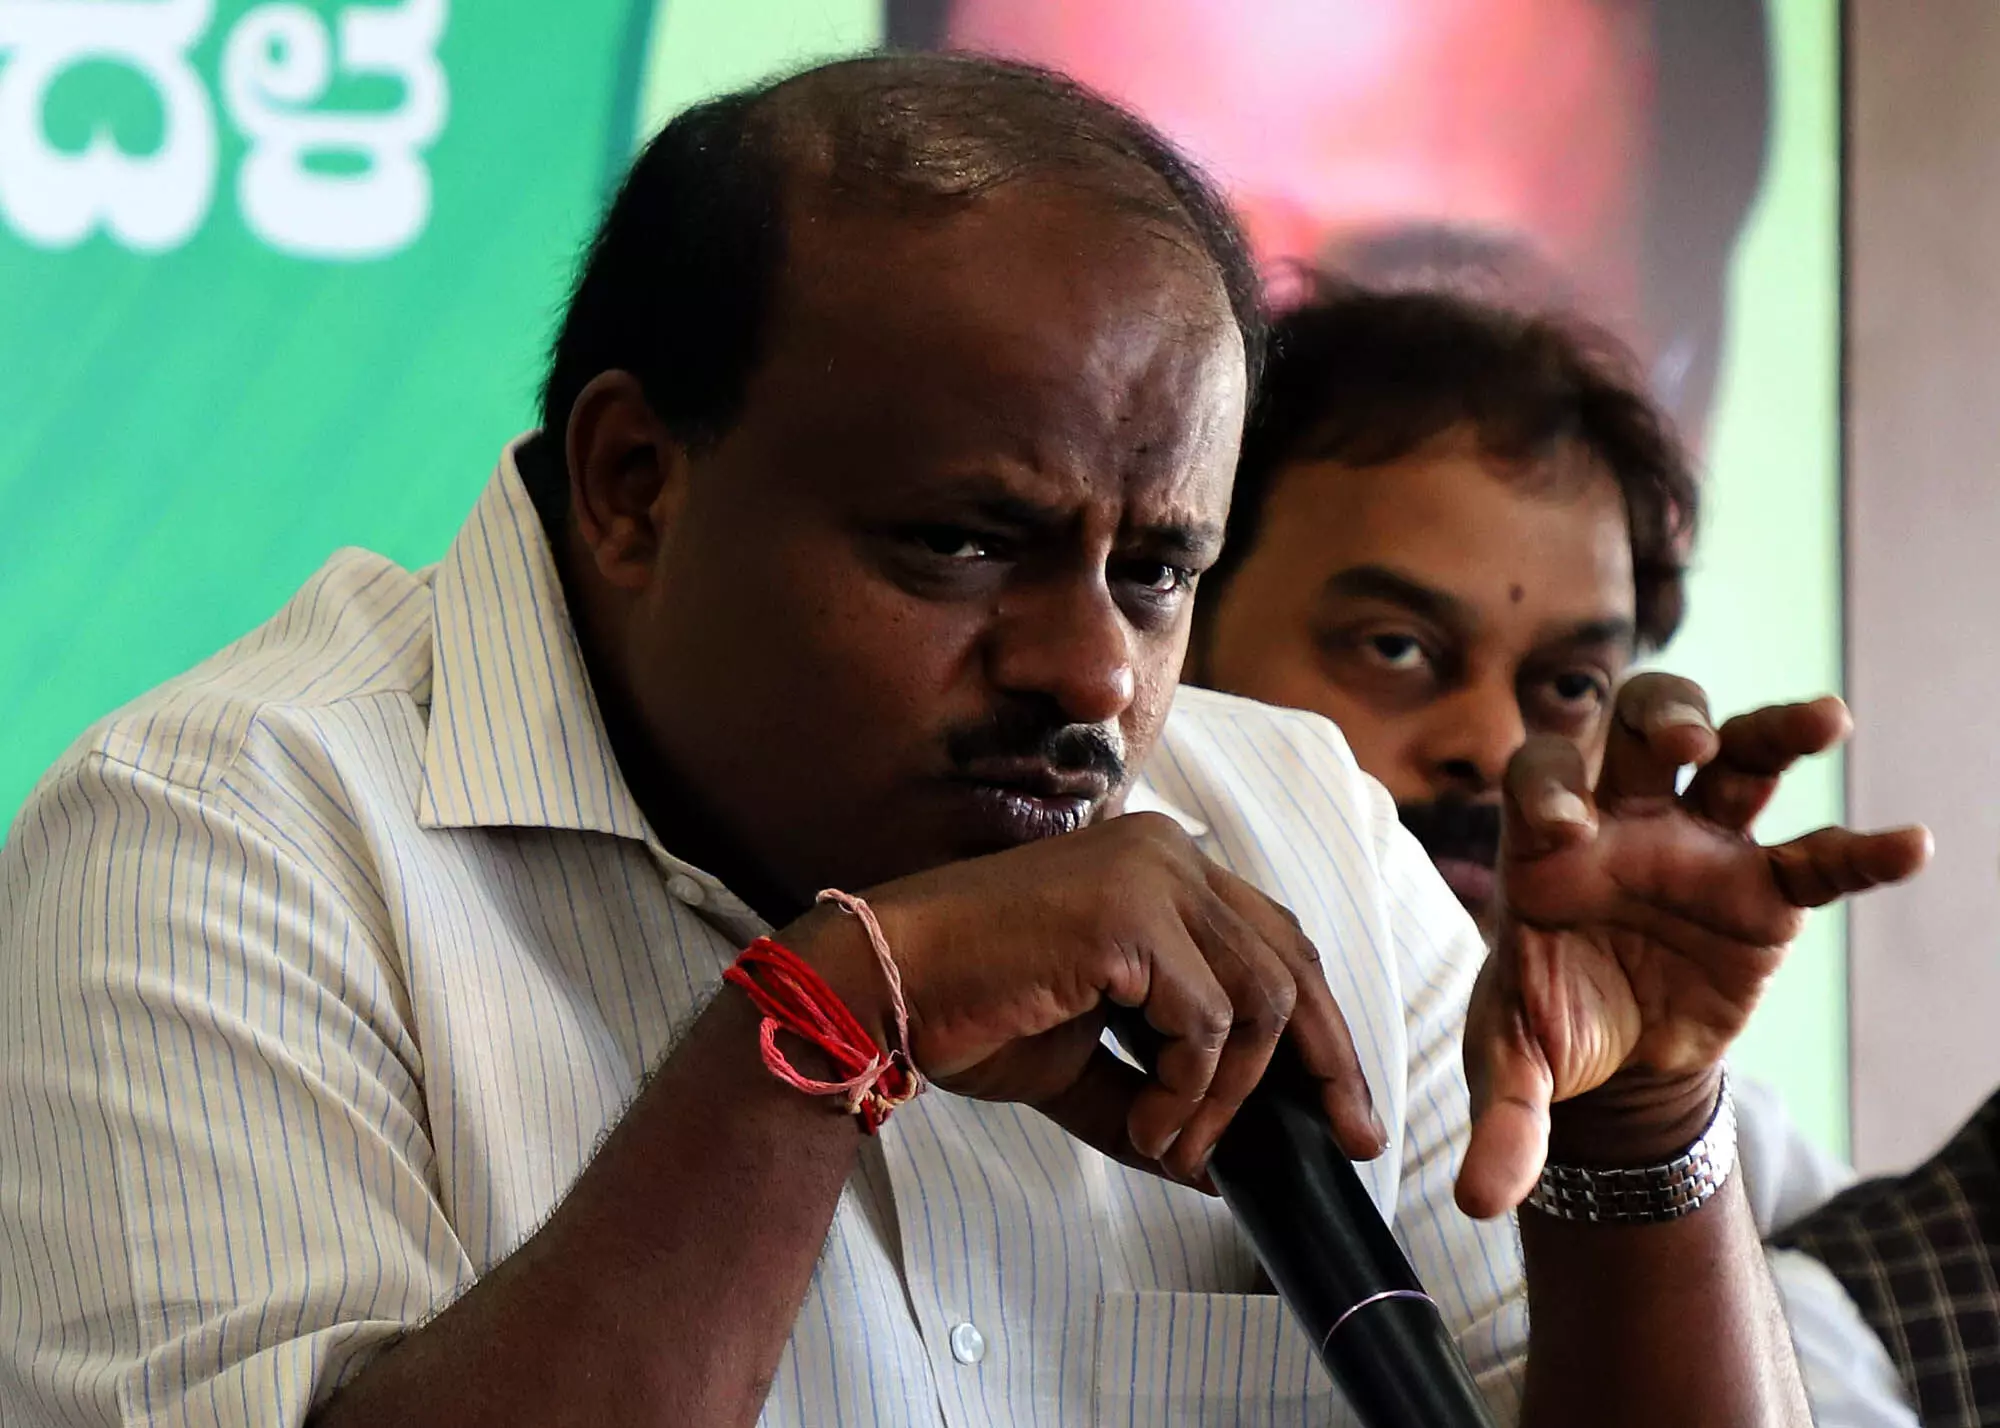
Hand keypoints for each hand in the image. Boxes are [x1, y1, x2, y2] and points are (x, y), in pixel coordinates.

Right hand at [783, 812, 1385, 1185]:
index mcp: (1161, 868)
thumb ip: (1160, 1093)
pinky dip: (1191, 1090)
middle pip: (1291, 960)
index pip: (1274, 940)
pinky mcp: (1127, 915)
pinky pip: (1207, 1022)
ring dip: (1231, 1094)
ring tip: (1176, 1143)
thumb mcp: (1087, 1061)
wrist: (883, 984)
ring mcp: (1150, 875)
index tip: (1340, 1104)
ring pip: (1260, 998)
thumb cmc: (971, 1009)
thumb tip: (1221, 1165)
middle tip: (1345, 1137)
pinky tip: (1147, 1122)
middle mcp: (1167, 854)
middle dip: (1325, 1059)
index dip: (1319, 1025)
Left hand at [1455, 674, 1931, 1218]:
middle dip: (1665, 720)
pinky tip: (1909, 848)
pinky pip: (1816, 860)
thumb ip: (1501, 1120)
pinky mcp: (1761, 894)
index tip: (1566, 830)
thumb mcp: (1513, 1071)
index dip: (1551, 792)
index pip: (1544, 784)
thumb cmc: (1546, 1034)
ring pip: (1738, 758)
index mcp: (1544, 847)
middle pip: (1640, 729)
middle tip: (1684, 745)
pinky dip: (1859, 854)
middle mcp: (1622, 823)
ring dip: (1773, 731)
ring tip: (1825, 719)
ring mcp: (1698, 849)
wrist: (1610, 1063)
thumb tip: (1479, 1203)